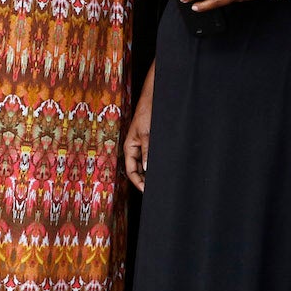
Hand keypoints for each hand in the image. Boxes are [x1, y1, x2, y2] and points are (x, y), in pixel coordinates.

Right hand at [123, 66, 154, 189]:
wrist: (153, 98)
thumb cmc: (147, 113)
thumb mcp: (147, 134)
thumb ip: (146, 151)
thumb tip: (146, 168)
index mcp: (129, 148)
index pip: (131, 171)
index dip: (138, 183)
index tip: (147, 191)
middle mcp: (134, 149)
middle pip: (137, 171)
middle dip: (144, 181)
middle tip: (156, 190)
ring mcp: (141, 146)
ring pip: (144, 165)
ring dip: (150, 174)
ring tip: (159, 183)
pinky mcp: (149, 143)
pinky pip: (149, 158)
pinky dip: (154, 165)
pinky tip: (162, 169)